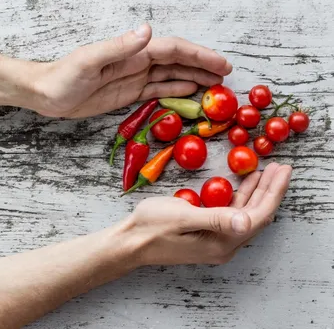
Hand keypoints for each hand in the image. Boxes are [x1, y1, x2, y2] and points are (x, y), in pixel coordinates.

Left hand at [31, 24, 231, 117]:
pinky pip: (157, 90)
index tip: (220, 64)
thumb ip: (118, 47)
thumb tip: (147, 31)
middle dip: (203, 66)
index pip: (172, 50)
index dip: (198, 56)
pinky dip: (175, 91)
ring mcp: (134, 78)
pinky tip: (190, 93)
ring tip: (215, 86)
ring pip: (171, 76)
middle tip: (226, 77)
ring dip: (194, 79)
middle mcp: (137, 62)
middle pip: (177, 62)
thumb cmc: (63, 76)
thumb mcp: (89, 60)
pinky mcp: (128, 93)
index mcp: (132, 52)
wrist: (46, 93)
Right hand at [117, 163, 291, 265]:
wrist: (129, 242)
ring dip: (256, 193)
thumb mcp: (182, 216)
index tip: (282, 171)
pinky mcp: (207, 236)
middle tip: (281, 167)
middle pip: (256, 216)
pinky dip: (240, 198)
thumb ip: (215, 218)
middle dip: (269, 191)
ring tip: (266, 172)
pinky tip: (243, 185)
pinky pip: (232, 216)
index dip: (272, 192)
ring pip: (245, 215)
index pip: (257, 216)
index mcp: (220, 243)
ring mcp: (215, 242)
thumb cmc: (151, 227)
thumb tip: (246, 221)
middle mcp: (223, 246)